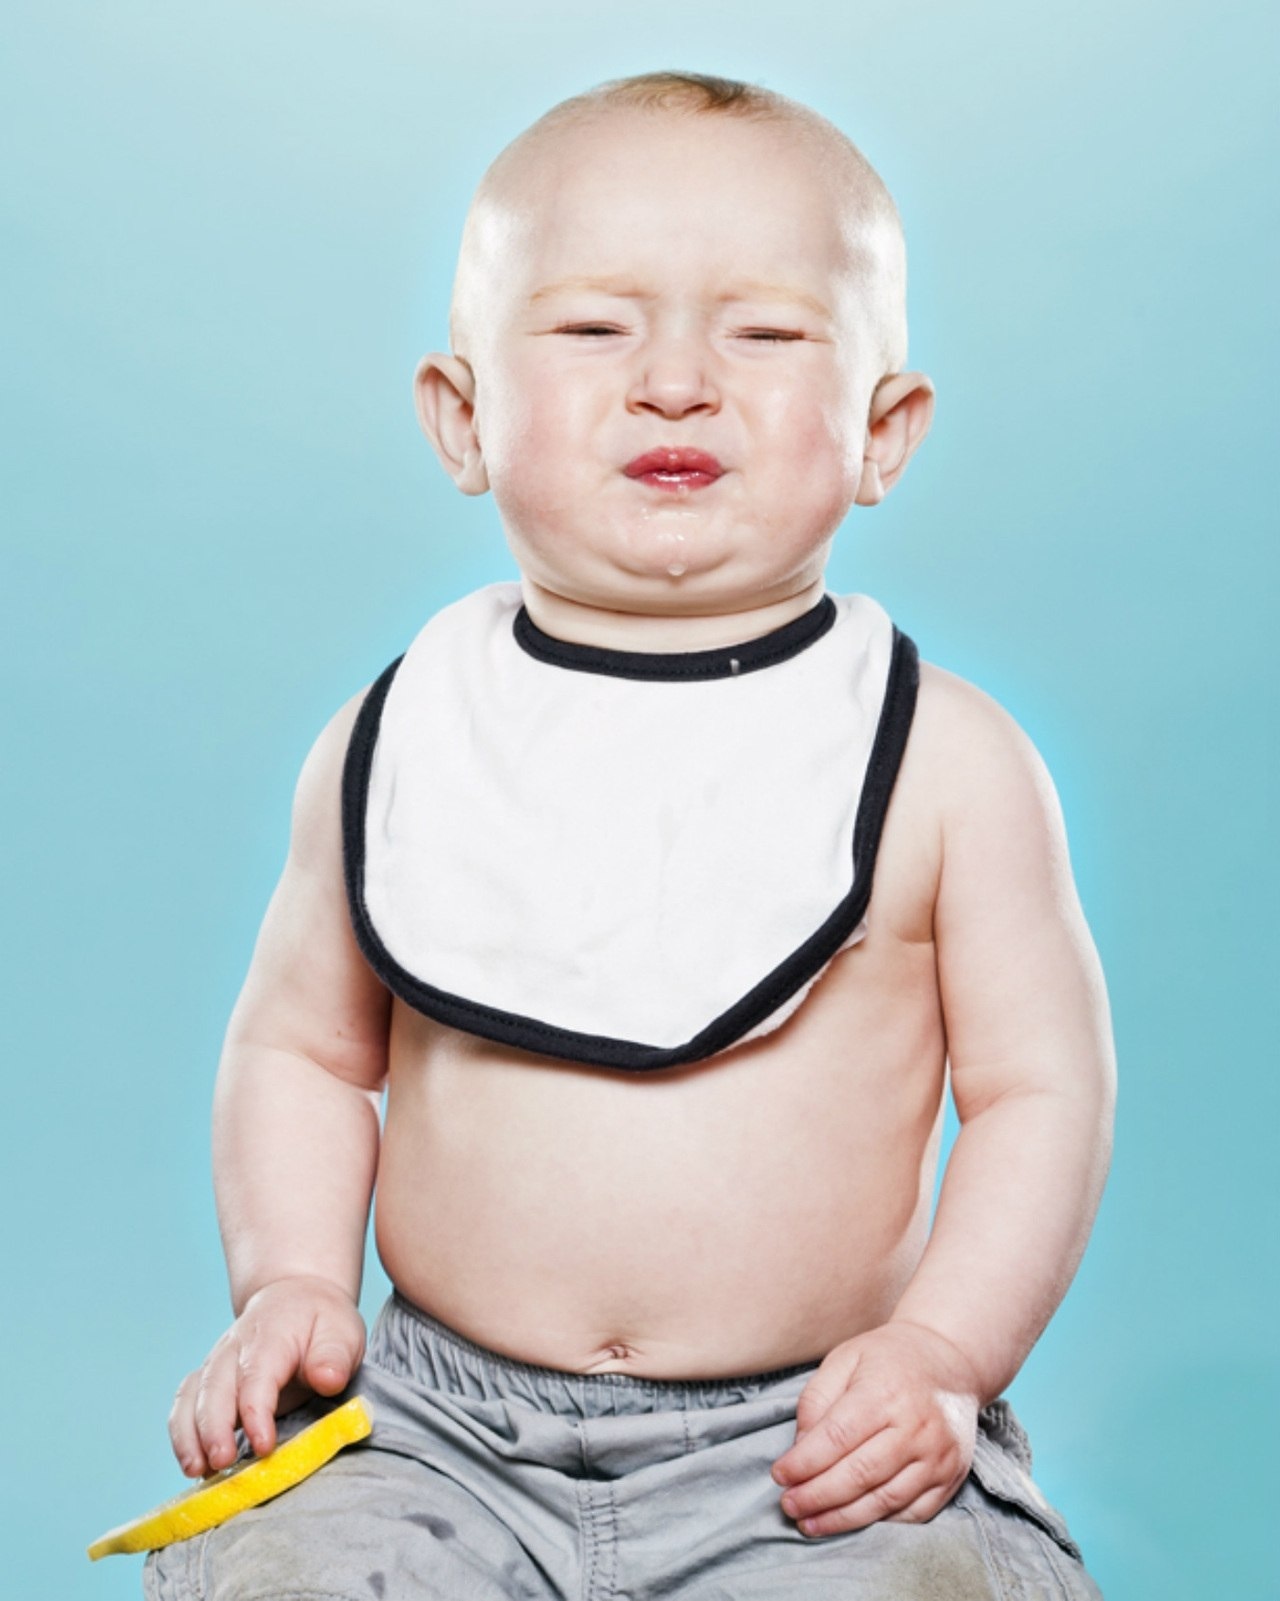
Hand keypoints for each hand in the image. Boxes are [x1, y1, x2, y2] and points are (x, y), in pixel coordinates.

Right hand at [168, 1275, 365, 1477]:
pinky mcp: (207, 1379)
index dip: (256, 1413)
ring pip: (192, 1396)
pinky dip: (182, 1433)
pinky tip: (193, 1463)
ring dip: (189, 1435)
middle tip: (222, 1463)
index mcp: (270, 1336)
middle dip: (214, 1428)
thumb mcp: (342, 1332)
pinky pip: (184, 1403)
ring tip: (197, 1471)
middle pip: (215, 1387)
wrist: (295, 1299)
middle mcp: (234, 1348)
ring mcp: (216, 1363)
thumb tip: (328, 1379)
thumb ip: (334, 1356)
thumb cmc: (321, 1323)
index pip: (256, 1375)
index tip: (264, 1446)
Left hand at [770, 1320, 979, 1535]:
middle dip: (818, 1496)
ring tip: (811, 1523)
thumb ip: (817, 1401)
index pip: (837, 1438)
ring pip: (884, 1501)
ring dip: (843, 1518)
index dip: (804, 1462)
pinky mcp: (951, 1477)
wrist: (949, 1360)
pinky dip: (880, 1522)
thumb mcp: (845, 1359)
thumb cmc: (888, 1358)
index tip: (779, 1475)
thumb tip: (800, 1449)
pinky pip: (912, 1513)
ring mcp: (938, 1455)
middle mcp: (916, 1427)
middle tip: (789, 1506)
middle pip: (859, 1475)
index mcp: (885, 1391)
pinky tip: (852, 1520)